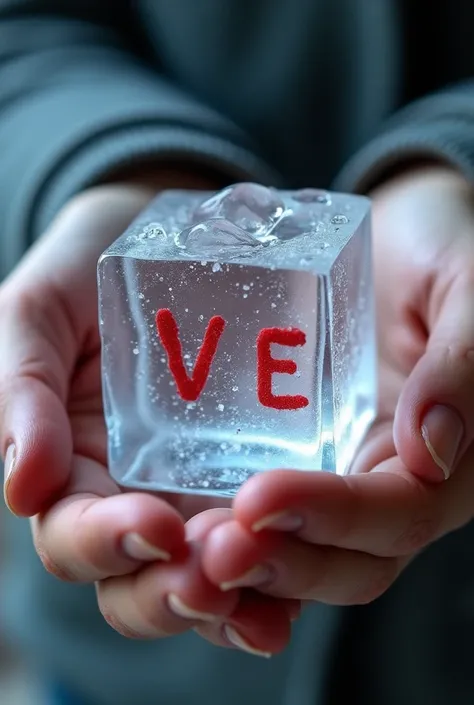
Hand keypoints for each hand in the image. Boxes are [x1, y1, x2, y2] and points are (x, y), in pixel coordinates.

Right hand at [0, 178, 293, 653]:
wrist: (158, 231)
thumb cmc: (88, 271)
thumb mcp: (39, 315)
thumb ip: (23, 388)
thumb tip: (24, 486)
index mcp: (76, 472)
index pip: (77, 537)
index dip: (106, 545)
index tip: (154, 526)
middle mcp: (139, 497)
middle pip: (145, 584)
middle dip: (175, 593)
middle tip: (216, 578)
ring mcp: (203, 491)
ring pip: (214, 580)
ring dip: (239, 598)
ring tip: (270, 596)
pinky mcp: (264, 471)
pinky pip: (276, 538)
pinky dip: (292, 566)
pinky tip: (315, 564)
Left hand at [198, 166, 473, 609]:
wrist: (391, 236)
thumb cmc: (437, 250)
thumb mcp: (463, 287)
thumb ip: (462, 360)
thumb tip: (432, 451)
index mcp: (443, 457)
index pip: (398, 513)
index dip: (335, 517)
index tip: (260, 499)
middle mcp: (389, 481)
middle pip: (347, 561)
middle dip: (282, 564)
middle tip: (212, 551)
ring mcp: (337, 474)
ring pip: (301, 554)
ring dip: (247, 568)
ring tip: (185, 553)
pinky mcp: (291, 457)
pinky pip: (262, 518)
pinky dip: (225, 540)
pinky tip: (176, 536)